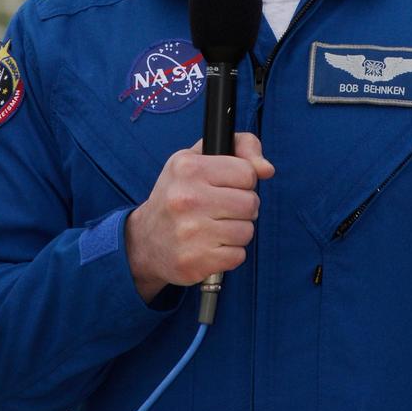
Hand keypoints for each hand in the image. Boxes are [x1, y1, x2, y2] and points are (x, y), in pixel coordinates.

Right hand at [124, 132, 274, 303]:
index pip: (247, 172)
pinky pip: (238, 256)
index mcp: (188, 168)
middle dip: (243, 207)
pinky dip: (230, 253)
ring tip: (215, 228)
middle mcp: (186, 199)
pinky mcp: (194, 262)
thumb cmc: (178, 194)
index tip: (228, 186)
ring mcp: (189, 233)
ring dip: (237, 232)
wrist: (144, 241)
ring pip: (247, 231)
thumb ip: (240, 148)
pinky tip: (210, 246)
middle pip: (250, 203)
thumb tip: (267, 169)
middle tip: (222, 209)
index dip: (243, 180)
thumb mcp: (198, 158)